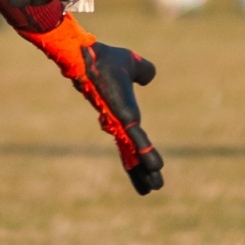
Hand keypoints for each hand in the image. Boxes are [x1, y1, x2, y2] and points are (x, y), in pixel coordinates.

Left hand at [22, 16, 164, 194]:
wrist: (88, 55)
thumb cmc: (104, 60)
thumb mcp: (132, 65)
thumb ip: (143, 71)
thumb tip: (148, 77)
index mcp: (122, 115)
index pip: (132, 140)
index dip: (140, 155)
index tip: (148, 168)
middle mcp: (119, 123)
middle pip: (131, 153)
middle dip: (140, 172)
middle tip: (150, 189)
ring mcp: (120, 122)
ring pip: (134, 152)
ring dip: (145, 170)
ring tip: (154, 188)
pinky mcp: (122, 118)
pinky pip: (137, 139)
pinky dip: (146, 153)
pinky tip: (156, 167)